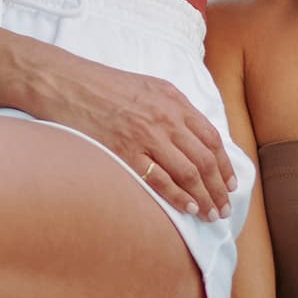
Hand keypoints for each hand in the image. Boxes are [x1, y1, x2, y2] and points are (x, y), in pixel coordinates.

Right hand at [22, 53, 238, 220]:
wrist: (67, 83)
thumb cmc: (104, 85)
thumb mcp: (149, 86)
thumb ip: (174, 108)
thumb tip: (195, 136)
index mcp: (174, 101)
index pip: (212, 139)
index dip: (225, 166)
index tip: (230, 184)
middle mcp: (166, 119)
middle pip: (205, 160)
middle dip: (219, 188)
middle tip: (224, 208)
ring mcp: (146, 137)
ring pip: (188, 173)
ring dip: (204, 197)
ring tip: (210, 214)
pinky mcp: (124, 153)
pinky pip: (160, 180)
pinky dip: (178, 197)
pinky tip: (188, 208)